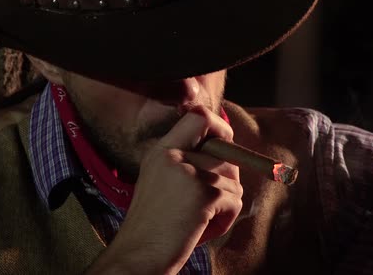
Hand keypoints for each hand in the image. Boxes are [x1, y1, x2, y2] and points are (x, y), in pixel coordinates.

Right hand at [86, 106, 242, 274]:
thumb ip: (187, 165)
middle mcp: (173, 156)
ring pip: (234, 180)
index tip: (223, 143)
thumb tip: (230, 157)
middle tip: (208, 202)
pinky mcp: (204, 193)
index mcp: (161, 151)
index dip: (219, 126)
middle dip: (227, 180)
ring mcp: (189, 173)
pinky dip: (225, 219)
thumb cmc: (152, 227)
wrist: (137, 256)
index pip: (198, 116)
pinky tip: (203, 228)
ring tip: (201, 219)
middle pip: (226, 153)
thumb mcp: (161, 184)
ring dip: (226, 203)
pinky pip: (235, 201)